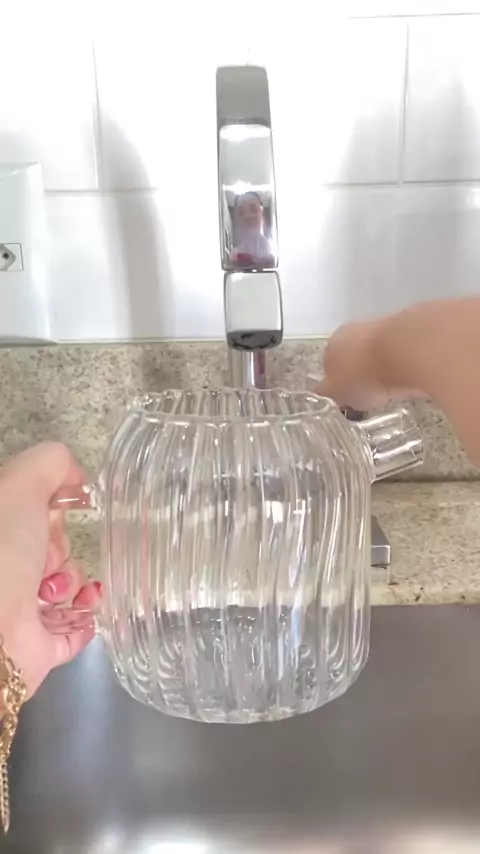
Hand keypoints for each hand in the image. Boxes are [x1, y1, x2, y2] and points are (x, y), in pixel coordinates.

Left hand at [0, 443, 100, 696]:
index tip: (63, 510)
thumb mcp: (19, 484)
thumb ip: (49, 463)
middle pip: (50, 550)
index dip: (52, 509)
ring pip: (64, 589)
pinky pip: (75, 629)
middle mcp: (4, 574)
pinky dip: (86, 616)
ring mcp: (18, 613)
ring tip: (57, 590)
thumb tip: (75, 476)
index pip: (33, 515)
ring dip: (73, 583)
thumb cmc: (1, 553)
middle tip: (48, 557)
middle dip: (60, 548)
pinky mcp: (37, 648)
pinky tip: (87, 606)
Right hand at [315, 320, 423, 409]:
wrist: (407, 352)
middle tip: (371, 395)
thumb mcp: (337, 392)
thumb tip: (321, 391)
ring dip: (383, 369)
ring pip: (378, 355)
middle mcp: (354, 331)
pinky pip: (401, 356)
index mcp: (333, 344)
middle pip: (355, 357)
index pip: (330, 365)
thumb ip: (328, 392)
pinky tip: (409, 379)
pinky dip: (402, 367)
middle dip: (362, 374)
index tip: (349, 398)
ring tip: (393, 390)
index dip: (339, 383)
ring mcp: (382, 329)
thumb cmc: (364, 375)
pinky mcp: (408, 332)